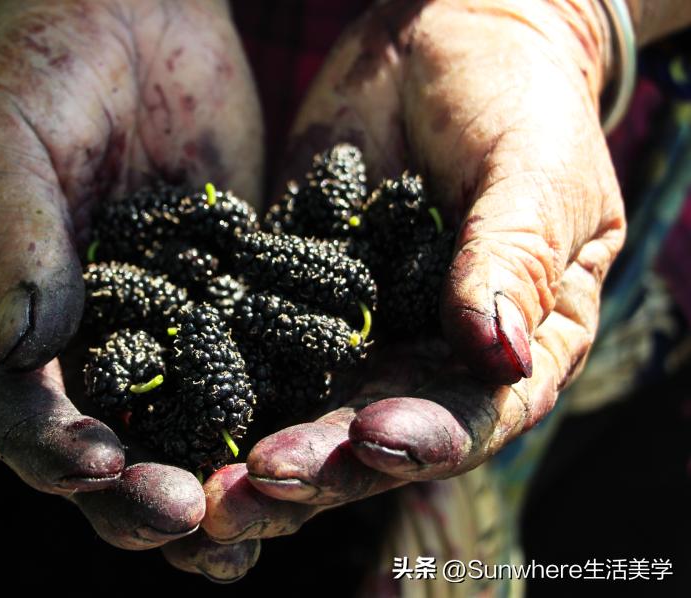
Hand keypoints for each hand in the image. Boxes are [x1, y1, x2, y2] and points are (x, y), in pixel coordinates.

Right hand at [0, 0, 262, 571]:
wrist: (131, 15)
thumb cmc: (45, 67)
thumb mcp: (9, 142)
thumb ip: (11, 240)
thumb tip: (20, 346)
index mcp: (2, 318)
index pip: (14, 408)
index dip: (50, 450)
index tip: (100, 470)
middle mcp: (83, 343)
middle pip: (102, 445)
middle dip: (140, 495)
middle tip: (191, 522)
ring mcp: (161, 328)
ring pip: (182, 428)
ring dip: (215, 481)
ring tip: (253, 537)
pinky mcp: (229, 302)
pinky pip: (250, 366)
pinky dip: (275, 410)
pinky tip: (313, 440)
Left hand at [197, 0, 625, 553]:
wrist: (441, 43)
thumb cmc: (516, 100)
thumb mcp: (534, 172)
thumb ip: (514, 258)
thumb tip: (501, 355)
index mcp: (512, 349)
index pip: (475, 416)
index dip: (425, 440)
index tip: (371, 440)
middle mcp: (429, 362)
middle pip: (377, 440)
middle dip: (319, 471)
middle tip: (253, 487)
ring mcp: (358, 340)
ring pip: (307, 416)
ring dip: (259, 457)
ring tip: (208, 485)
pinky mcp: (293, 303)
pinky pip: (257, 352)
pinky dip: (219, 386)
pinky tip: (174, 411)